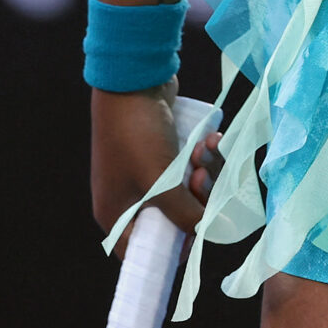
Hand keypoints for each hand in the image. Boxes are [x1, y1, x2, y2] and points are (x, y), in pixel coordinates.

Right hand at [92, 80, 223, 238]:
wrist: (135, 77)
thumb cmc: (137, 134)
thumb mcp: (161, 181)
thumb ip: (186, 214)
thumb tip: (208, 230)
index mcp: (116, 214)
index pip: (144, 251)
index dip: (172, 250)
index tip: (196, 235)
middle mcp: (130, 198)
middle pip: (176, 220)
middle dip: (198, 200)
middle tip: (200, 177)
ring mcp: (148, 174)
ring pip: (190, 192)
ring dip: (207, 173)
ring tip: (206, 149)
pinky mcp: (164, 153)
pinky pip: (191, 167)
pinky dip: (205, 157)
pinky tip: (210, 138)